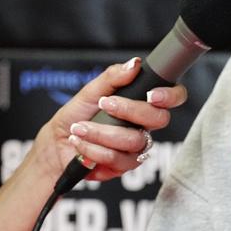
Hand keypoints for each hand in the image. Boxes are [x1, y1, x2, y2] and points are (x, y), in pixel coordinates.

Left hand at [33, 57, 187, 181]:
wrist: (57, 142)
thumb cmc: (76, 114)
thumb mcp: (90, 91)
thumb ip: (112, 77)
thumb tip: (134, 64)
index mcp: (141, 103)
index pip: (173, 98)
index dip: (170, 96)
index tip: (151, 94)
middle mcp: (143, 125)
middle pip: (158, 119)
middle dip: (129, 110)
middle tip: (105, 104)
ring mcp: (136, 147)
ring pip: (134, 141)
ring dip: (101, 133)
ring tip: (79, 128)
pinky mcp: (124, 166)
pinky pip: (117, 159)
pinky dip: (93, 149)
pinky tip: (80, 143)